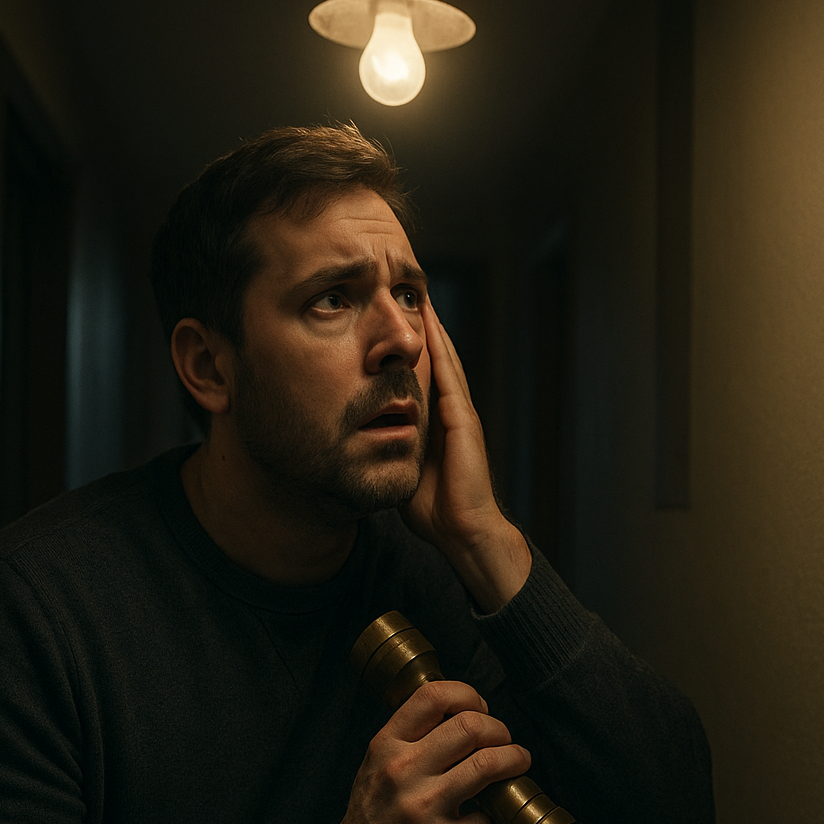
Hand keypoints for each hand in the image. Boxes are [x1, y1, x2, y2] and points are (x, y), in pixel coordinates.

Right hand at [309, 680, 531, 823]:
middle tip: (505, 742)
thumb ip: (410, 741)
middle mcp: (403, 773)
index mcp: (385, 748)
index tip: (481, 709)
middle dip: (500, 729)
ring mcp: (424, 810)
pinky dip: (504, 812)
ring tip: (518, 764)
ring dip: (515, 759)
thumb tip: (464, 717)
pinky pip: (493, 817)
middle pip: (471, 725)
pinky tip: (498, 813)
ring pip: (489, 763)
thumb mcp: (374, 769)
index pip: (433, 695)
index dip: (468, 695)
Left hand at [401, 296, 531, 610]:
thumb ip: (388, 447)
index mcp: (436, 421)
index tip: (392, 318)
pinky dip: (441, 350)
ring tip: (418, 296)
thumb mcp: (402, 468)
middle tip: (406, 291)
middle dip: (422, 327)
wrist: (464, 532)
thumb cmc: (435, 510)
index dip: (410, 346)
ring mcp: (460, 414)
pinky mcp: (463, 421)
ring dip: (432, 328)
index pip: (421, 374)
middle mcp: (451, 411)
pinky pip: (450, 377)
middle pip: (435, 358)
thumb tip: (359, 438)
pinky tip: (431, 327)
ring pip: (444, 360)